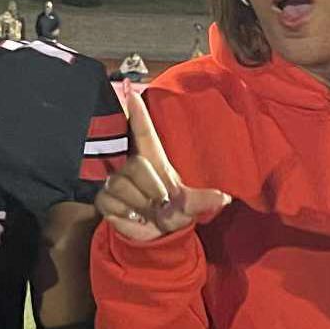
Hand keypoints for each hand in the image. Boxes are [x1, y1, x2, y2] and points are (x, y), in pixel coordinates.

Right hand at [94, 91, 229, 242]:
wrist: (155, 237)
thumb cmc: (172, 212)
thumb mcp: (190, 206)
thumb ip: (204, 200)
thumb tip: (225, 198)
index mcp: (153, 159)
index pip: (143, 131)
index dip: (137, 113)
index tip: (129, 91)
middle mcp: (131, 165)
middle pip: (136, 165)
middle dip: (152, 188)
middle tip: (161, 202)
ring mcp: (115, 180)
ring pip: (123, 184)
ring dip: (141, 204)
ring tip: (148, 210)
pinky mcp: (103, 198)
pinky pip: (112, 200)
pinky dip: (127, 213)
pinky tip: (134, 215)